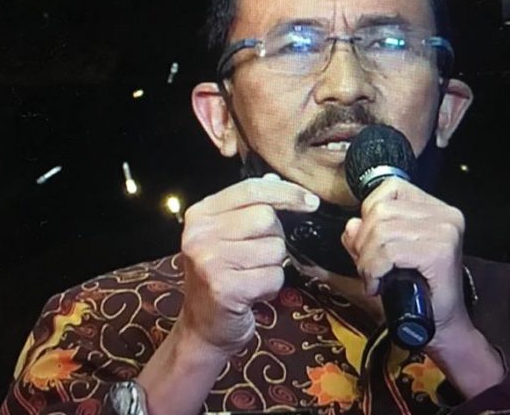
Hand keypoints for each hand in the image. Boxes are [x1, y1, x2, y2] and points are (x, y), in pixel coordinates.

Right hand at [178, 174, 319, 355]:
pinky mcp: (224, 288)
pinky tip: (253, 292)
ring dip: (273, 266)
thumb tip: (276, 180)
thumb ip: (248, 207)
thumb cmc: (221, 277)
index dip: (286, 192)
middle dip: (275, 239)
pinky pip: (273, 276)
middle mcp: (199, 234)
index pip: (251, 189)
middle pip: (266, 218)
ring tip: (251, 276)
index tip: (310, 201)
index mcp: (200, 214)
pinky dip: (271, 286)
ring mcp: (209, 261)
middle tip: (257, 257)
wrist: (203, 328)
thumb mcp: (225, 237)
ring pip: (274, 249)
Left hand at [339, 177, 469, 345]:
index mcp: (435, 208)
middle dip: (363, 242)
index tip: (368, 245)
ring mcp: (446, 231)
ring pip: (381, 231)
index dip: (368, 215)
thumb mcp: (383, 258)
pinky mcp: (441, 252)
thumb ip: (365, 237)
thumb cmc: (415, 294)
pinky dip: (375, 270)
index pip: (389, 188)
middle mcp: (445, 214)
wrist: (442, 328)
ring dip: (367, 260)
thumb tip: (351, 225)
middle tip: (368, 269)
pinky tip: (378, 286)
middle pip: (380, 210)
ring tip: (374, 278)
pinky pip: (389, 252)